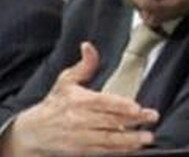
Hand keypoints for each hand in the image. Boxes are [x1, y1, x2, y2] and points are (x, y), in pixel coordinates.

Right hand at [3, 42, 159, 155]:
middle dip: (133, 121)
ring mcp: (80, 137)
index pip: (102, 102)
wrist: (32, 132)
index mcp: (78, 100)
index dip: (120, 105)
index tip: (137, 107)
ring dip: (129, 140)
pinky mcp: (81, 151)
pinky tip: (133, 148)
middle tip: (152, 118)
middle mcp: (79, 120)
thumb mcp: (66, 82)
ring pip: (107, 139)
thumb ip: (84, 65)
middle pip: (110, 120)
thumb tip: (88, 46)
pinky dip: (118, 150)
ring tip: (147, 138)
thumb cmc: (55, 104)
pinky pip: (102, 151)